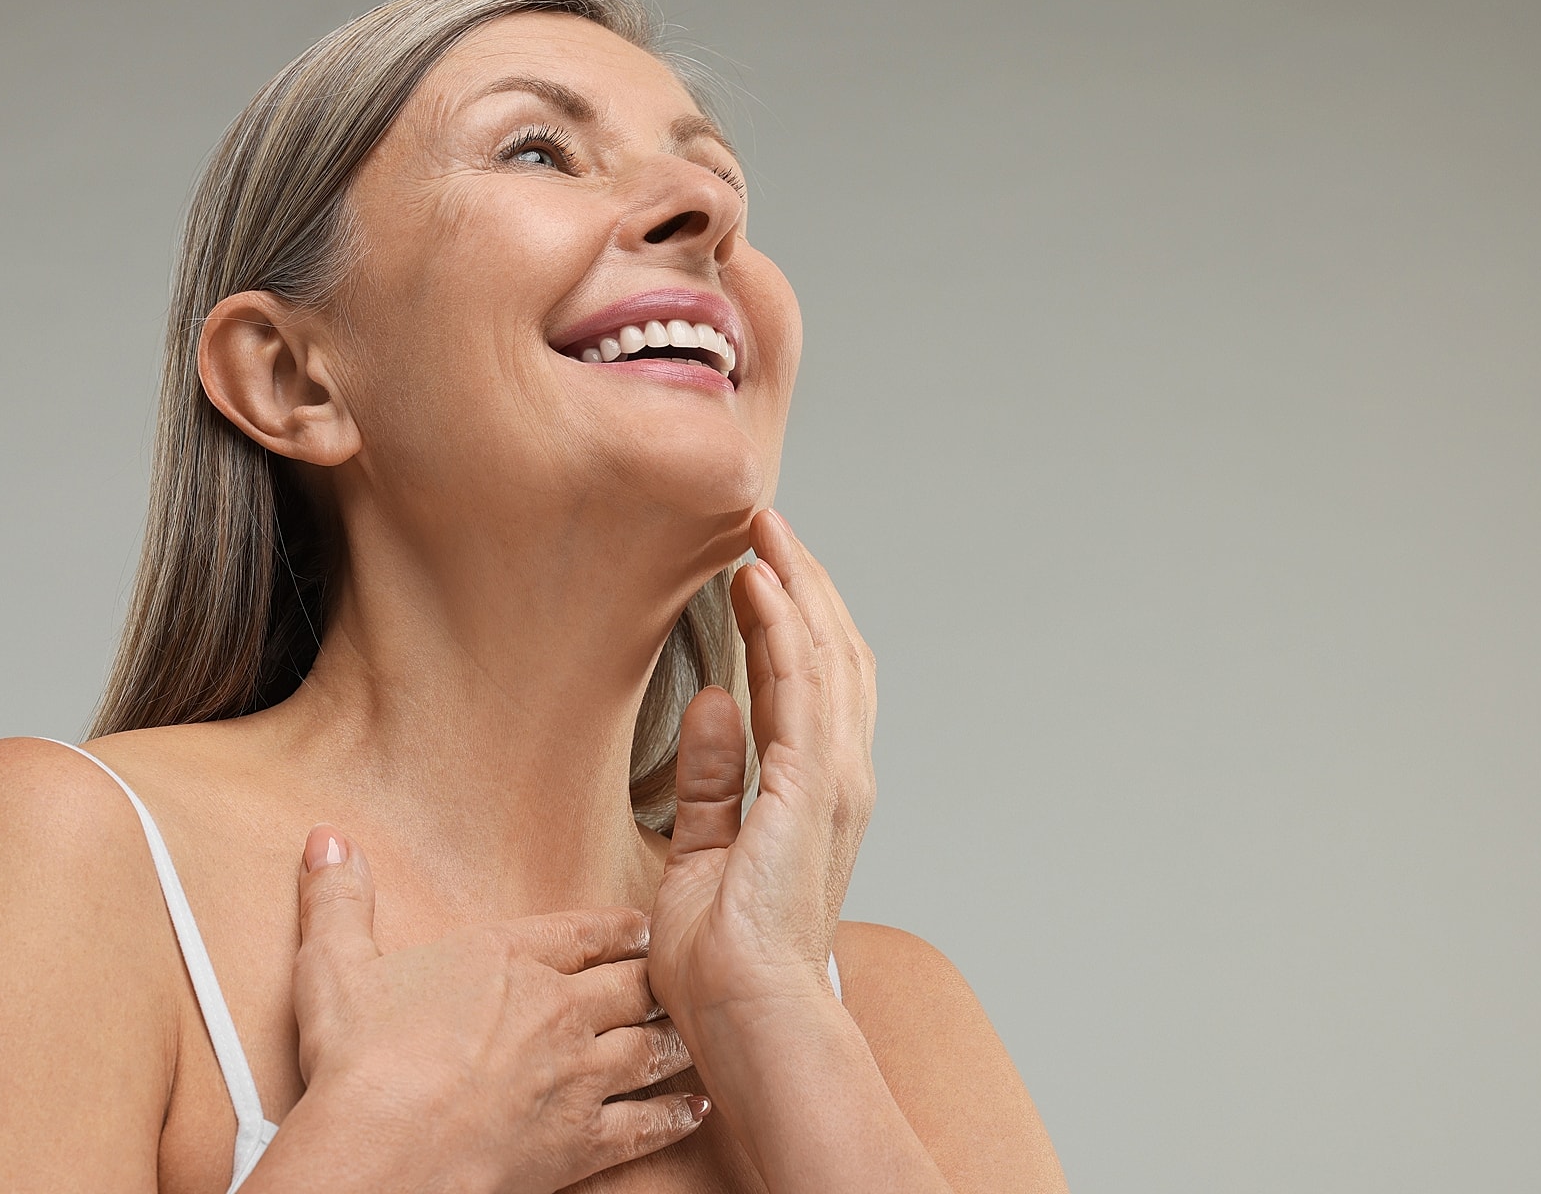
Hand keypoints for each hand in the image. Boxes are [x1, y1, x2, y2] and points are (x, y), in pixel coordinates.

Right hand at [286, 826, 710, 1192]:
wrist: (387, 1152)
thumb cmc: (359, 1062)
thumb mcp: (334, 966)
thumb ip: (338, 899)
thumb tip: (326, 837)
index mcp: (506, 959)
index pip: (581, 931)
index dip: (618, 927)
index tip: (641, 926)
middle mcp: (556, 1009)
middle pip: (628, 984)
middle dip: (656, 977)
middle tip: (679, 973)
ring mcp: (578, 1076)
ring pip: (650, 1047)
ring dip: (674, 1039)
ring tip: (694, 1033)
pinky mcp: (585, 1141)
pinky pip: (647, 1124)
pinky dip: (675, 1116)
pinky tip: (693, 1108)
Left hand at [650, 508, 877, 1019]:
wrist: (749, 1017)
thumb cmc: (726, 964)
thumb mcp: (703, 853)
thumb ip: (711, 779)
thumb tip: (711, 704)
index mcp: (813, 797)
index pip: (813, 685)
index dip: (792, 619)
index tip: (756, 568)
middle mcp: (837, 779)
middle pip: (833, 655)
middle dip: (802, 583)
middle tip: (765, 524)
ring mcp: (831, 781)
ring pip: (826, 655)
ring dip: (796, 586)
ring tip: (763, 530)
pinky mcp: (809, 786)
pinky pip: (800, 686)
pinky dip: (784, 626)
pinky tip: (759, 582)